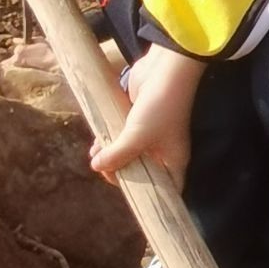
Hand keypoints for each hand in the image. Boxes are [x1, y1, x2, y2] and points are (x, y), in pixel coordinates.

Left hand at [90, 44, 207, 187]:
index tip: (131, 197)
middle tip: (106, 172)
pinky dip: (110, 142)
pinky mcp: (137, 119)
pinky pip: (122, 137)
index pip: (167, 189)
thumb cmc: (159, 108)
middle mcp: (163, 151)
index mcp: (173, 160)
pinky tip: (96, 144)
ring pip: (129, 154)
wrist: (165, 70)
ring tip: (96, 158)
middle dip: (123, 174)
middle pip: (143, 173)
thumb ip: (117, 155)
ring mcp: (150, 135)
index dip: (151, 197)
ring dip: (112, 157)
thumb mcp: (137, 137)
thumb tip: (95, 167)